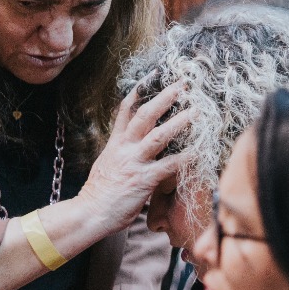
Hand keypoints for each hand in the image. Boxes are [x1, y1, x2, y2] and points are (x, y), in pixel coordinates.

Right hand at [78, 83, 194, 234]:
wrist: (88, 213)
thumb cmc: (101, 193)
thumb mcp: (109, 165)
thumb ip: (125, 154)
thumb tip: (139, 149)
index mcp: (115, 143)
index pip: (125, 110)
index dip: (139, 92)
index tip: (152, 77)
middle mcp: (124, 148)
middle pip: (144, 116)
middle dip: (164, 97)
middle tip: (183, 84)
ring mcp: (133, 163)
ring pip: (158, 136)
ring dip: (179, 122)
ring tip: (197, 111)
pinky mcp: (143, 180)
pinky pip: (168, 165)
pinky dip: (185, 157)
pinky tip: (200, 151)